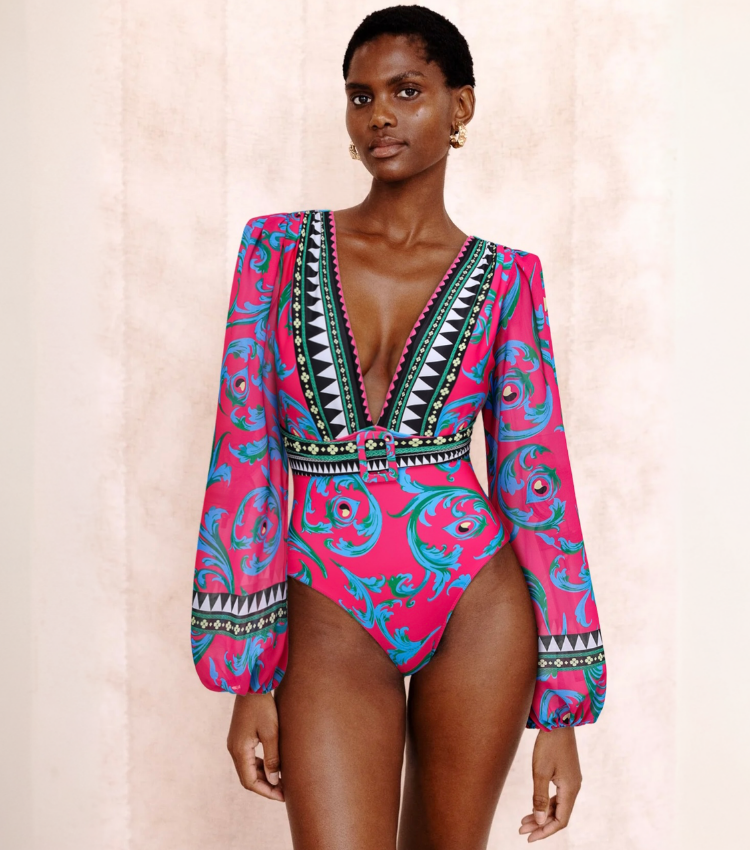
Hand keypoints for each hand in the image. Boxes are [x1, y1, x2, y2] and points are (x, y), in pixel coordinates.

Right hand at [226, 691, 283, 800]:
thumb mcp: (271, 732)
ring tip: (281, 780)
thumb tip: (274, 781)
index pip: (250, 782)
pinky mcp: (239, 737)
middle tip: (285, 791)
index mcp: (239, 750)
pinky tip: (273, 765)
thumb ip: (272, 758)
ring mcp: (235, 743)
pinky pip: (248, 758)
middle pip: (248, 777)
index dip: (266, 791)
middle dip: (266, 786)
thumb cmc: (263, 706)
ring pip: (248, 769)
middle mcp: (233, 749)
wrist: (251, 683)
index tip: (283, 796)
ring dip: (263, 776)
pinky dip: (260, 766)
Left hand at [518, 726, 581, 841]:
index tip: (530, 837)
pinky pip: (557, 795)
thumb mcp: (540, 772)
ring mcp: (571, 780)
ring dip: (542, 814)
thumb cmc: (548, 744)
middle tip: (522, 830)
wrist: (558, 720)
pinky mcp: (566, 773)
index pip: (561, 820)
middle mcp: (573, 787)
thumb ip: (540, 798)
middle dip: (541, 825)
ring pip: (557, 805)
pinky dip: (545, 803)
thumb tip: (540, 822)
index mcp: (570, 789)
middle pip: (559, 815)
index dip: (546, 831)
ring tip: (524, 820)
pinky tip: (534, 806)